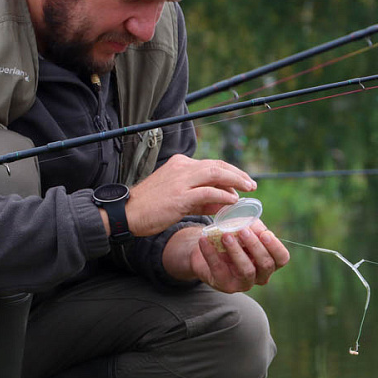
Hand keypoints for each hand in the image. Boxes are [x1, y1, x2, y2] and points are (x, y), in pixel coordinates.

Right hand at [124, 153, 256, 236]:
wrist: (126, 213)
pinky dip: (223, 196)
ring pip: (216, 174)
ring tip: (248, 190)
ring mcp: (181, 180)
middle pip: (217, 165)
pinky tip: (232, 201)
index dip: (229, 172)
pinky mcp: (180, 196)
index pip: (211, 164)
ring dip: (235, 181)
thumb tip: (223, 202)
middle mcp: (182, 168)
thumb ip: (200, 200)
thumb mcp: (177, 199)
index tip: (242, 181)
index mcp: (180, 165)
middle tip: (251, 184)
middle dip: (237, 174)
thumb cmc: (150, 208)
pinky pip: (208, 192)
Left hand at [164, 221, 289, 292]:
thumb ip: (252, 226)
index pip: (282, 258)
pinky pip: (219, 270)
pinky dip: (211, 253)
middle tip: (243, 230)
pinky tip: (204, 240)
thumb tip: (252, 225)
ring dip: (236, 251)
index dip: (275, 247)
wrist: (208, 250)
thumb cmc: (233, 238)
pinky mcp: (226, 285)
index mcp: (270, 260)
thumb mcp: (244, 229)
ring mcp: (244, 283)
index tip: (265, 233)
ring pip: (246, 270)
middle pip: (266, 264)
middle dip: (255, 246)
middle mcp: (261, 275)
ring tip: (225, 235)